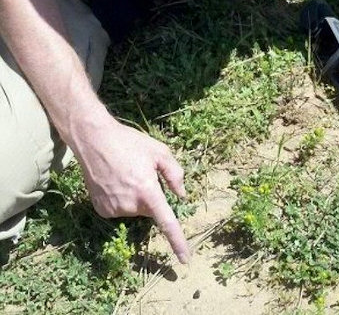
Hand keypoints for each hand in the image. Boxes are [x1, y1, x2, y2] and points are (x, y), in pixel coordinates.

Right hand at [74, 118, 189, 262]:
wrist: (94, 140)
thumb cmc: (129, 142)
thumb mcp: (159, 151)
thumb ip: (174, 174)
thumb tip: (181, 195)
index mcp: (148, 191)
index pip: (166, 223)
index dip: (177, 242)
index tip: (184, 259)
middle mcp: (131, 205)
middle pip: (150, 209)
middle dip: (150, 196)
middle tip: (141, 173)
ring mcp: (114, 209)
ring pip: (134, 209)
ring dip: (134, 197)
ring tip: (124, 173)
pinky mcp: (102, 210)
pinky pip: (119, 209)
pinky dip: (120, 199)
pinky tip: (113, 182)